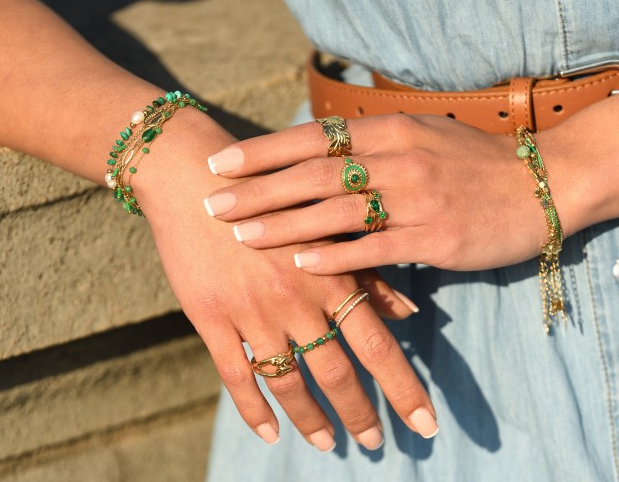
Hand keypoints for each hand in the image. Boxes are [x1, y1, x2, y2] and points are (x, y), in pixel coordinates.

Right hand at [133, 112, 437, 449]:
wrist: (195, 179)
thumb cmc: (269, 194)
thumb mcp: (322, 222)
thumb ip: (365, 269)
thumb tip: (409, 312)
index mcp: (328, 273)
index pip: (376, 345)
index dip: (403, 389)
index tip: (427, 426)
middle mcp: (295, 298)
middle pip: (336, 373)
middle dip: (359, 415)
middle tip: (375, 444)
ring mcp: (251, 311)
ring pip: (287, 382)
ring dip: (310, 419)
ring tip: (326, 443)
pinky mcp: (210, 317)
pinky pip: (234, 375)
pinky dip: (251, 409)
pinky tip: (267, 432)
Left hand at [203, 113, 561, 274]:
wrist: (538, 184)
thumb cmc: (467, 161)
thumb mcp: (417, 134)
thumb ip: (368, 142)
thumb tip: (313, 150)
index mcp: (388, 130)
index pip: (311, 139)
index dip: (262, 152)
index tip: (220, 165)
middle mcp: (396, 158)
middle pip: (313, 175)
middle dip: (258, 191)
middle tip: (213, 204)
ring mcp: (416, 197)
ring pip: (336, 212)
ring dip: (284, 225)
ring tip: (241, 236)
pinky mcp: (434, 236)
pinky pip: (375, 248)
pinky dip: (335, 256)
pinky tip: (299, 265)